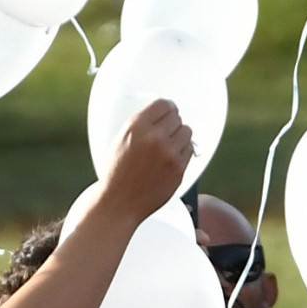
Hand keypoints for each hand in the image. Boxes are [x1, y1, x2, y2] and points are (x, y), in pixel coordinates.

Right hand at [90, 100, 193, 218]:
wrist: (119, 202)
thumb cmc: (117, 173)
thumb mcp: (120, 140)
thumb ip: (141, 125)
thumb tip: (162, 116)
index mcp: (136, 126)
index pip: (164, 104)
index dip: (167, 109)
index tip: (168, 113)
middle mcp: (154, 137)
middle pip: (177, 117)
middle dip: (172, 124)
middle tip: (166, 133)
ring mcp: (168, 153)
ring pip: (187, 132)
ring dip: (180, 137)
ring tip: (168, 147)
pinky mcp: (178, 168)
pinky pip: (189, 150)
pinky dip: (182, 152)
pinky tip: (170, 159)